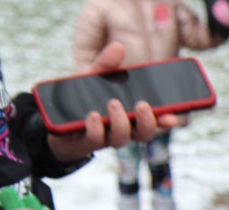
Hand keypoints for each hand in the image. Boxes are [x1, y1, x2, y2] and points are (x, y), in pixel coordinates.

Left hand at [46, 42, 182, 161]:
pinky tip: (93, 116)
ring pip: (121, 138)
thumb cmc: (84, 99)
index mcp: (132, 116)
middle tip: (143, 106)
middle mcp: (123, 130)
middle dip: (146, 122)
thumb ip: (106, 64)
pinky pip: (94, 140)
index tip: (172, 116)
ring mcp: (105, 138)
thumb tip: (118, 47)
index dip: (166, 120)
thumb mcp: (95, 76)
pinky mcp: (85, 142)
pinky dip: (95, 128)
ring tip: (114, 104)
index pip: (155, 121)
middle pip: (143, 134)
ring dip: (121, 122)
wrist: (56, 121)